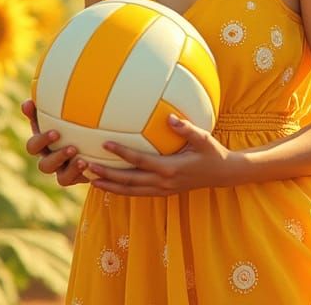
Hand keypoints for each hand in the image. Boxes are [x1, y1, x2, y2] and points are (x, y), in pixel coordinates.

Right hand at [21, 99, 89, 186]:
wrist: (85, 140)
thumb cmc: (65, 121)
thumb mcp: (55, 115)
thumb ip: (42, 109)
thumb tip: (26, 102)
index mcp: (42, 146)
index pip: (33, 146)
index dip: (42, 141)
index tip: (56, 132)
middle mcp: (50, 161)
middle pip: (44, 166)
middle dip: (57, 157)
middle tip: (72, 148)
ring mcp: (63, 172)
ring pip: (61, 178)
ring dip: (72, 169)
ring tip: (83, 160)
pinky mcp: (76, 179)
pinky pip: (78, 181)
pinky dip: (84, 174)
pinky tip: (92, 165)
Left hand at [87, 114, 241, 195]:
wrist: (223, 174)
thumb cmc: (212, 152)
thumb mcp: (203, 138)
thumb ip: (186, 129)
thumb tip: (169, 118)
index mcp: (170, 168)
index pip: (140, 161)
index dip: (122, 153)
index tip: (105, 144)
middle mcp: (163, 182)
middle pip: (129, 181)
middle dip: (107, 175)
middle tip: (87, 167)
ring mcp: (163, 190)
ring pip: (131, 191)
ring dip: (110, 186)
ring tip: (91, 180)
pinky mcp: (163, 192)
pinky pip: (138, 193)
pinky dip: (122, 190)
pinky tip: (110, 185)